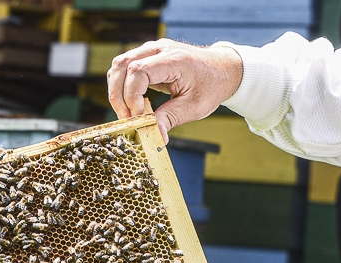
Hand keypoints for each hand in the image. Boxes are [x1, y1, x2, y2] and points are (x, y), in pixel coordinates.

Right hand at [107, 39, 242, 142]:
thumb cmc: (211, 86)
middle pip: (122, 64)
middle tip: (126, 119)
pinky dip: (123, 85)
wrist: (223, 69)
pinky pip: (125, 67)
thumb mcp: (194, 107)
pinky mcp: (149, 55)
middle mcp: (159, 49)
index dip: (131, 95)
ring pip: (119, 64)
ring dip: (117, 90)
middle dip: (118, 94)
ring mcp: (152, 49)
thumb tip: (155, 136)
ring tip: (127, 113)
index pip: (138, 71)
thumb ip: (171, 119)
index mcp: (174, 59)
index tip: (138, 116)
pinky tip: (132, 104)